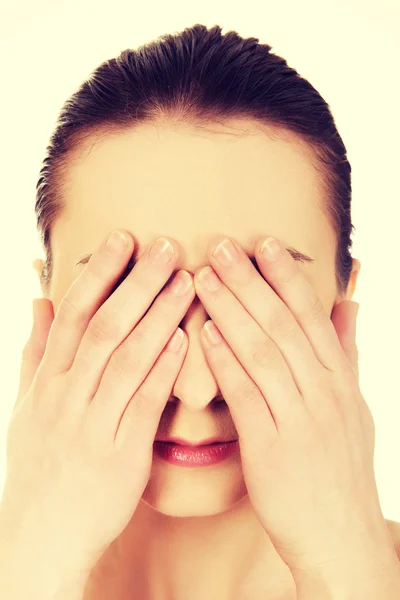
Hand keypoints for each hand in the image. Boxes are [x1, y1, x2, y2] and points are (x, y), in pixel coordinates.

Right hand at [1, 230, 194, 571]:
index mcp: (47, 381)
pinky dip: (163, 369)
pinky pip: (143, 404)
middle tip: (168, 246)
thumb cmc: (39, 464)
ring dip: (158, 316)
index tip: (124, 239)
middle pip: (104, 327)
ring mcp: (92, 424)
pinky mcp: (120, 453)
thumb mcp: (26, 404)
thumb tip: (38, 300)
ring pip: (125, 358)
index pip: (73, 314)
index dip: (99, 274)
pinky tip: (186, 339)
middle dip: (136, 283)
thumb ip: (35, 350)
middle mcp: (67, 395)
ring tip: (187, 280)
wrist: (42, 534)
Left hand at [193, 235, 394, 576]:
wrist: (340, 536)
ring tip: (204, 277)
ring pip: (263, 353)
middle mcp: (324, 393)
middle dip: (251, 282)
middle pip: (284, 325)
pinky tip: (205, 335)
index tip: (265, 243)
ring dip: (232, 311)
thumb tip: (349, 302)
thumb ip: (346, 351)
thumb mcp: (355, 404)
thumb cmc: (341, 466)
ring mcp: (299, 420)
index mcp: (340, 380)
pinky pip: (246, 397)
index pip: (312, 316)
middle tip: (222, 246)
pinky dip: (226, 363)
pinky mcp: (272, 449)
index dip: (288, 277)